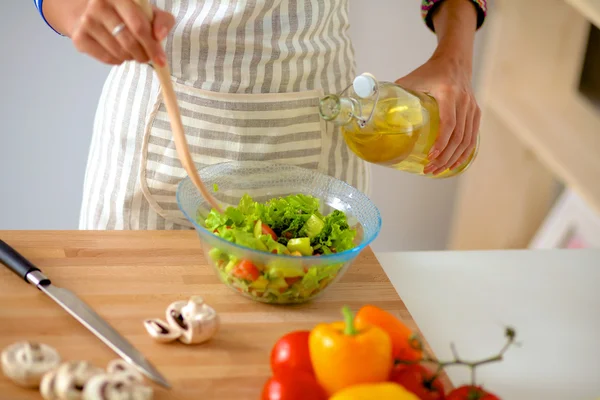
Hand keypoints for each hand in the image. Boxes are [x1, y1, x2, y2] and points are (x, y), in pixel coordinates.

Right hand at [69, 0, 174, 65]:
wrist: (88, 11)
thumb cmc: (125, 13)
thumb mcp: (147, 11)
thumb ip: (162, 20)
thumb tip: (160, 36)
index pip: (139, 27)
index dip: (152, 47)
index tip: (161, 60)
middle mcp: (99, 4)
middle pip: (128, 42)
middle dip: (143, 55)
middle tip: (146, 58)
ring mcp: (86, 21)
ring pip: (118, 52)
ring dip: (130, 58)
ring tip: (132, 52)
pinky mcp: (79, 37)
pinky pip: (106, 58)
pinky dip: (117, 60)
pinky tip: (118, 53)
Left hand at [395, 55, 479, 174]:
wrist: (454, 60)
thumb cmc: (430, 71)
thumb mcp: (411, 79)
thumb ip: (395, 93)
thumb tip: (374, 109)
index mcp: (448, 93)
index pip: (449, 122)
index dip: (441, 142)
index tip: (430, 156)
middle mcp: (463, 101)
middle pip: (458, 136)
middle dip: (444, 157)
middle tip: (430, 169)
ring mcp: (472, 108)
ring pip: (467, 140)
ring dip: (453, 158)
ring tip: (438, 170)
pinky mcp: (475, 113)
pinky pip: (472, 137)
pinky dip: (464, 153)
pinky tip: (454, 163)